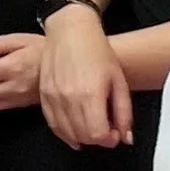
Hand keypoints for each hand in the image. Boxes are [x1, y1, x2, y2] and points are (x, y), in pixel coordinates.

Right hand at [38, 11, 133, 148]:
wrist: (70, 31)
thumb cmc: (97, 51)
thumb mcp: (119, 80)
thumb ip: (124, 113)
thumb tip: (126, 138)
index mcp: (90, 94)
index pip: (98, 135)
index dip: (110, 139)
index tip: (115, 133)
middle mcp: (69, 99)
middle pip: (83, 136)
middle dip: (98, 139)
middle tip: (106, 129)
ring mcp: (53, 97)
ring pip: (67, 134)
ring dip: (82, 137)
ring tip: (92, 128)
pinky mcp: (43, 95)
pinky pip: (53, 125)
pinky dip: (65, 133)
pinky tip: (75, 132)